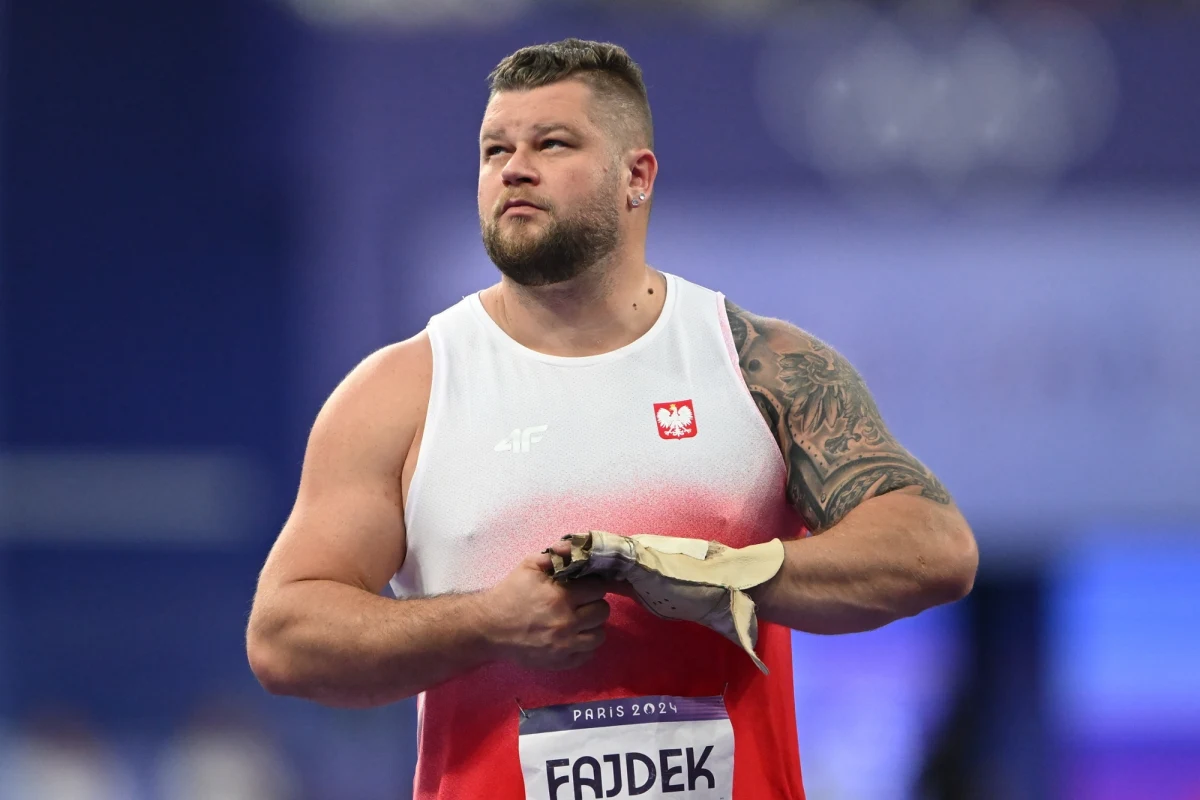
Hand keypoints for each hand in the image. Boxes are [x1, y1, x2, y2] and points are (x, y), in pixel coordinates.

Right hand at [481, 542, 619, 670]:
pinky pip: (587, 655)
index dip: (592, 584)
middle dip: (594, 604)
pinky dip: (583, 646)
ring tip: (579, 621)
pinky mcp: (560, 662)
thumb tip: (574, 548)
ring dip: (591, 626)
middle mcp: (567, 623)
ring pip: (599, 636)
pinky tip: (572, 637)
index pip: (598, 588)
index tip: (583, 586)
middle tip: (581, 603)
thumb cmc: (510, 593)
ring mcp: (565, 646)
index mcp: (561, 596)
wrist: (489, 627)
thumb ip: (555, 555)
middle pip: (602, 612)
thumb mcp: (529, 566)